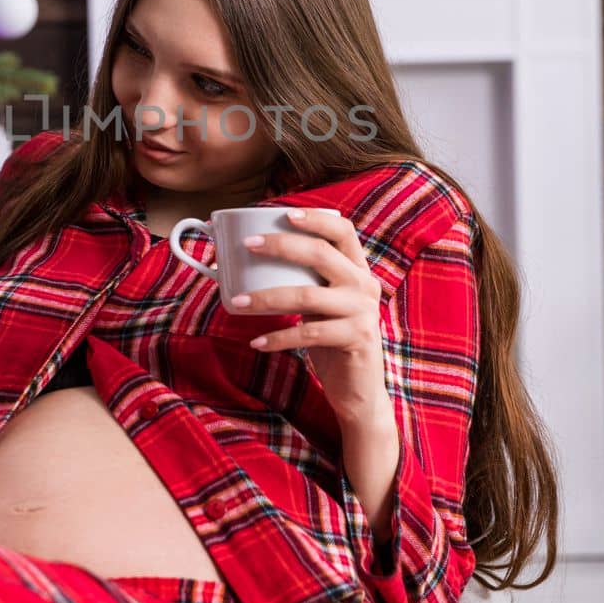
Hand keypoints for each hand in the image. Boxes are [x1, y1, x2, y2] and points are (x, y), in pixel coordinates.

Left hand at [236, 208, 391, 425]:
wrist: (359, 389)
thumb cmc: (331, 339)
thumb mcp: (322, 304)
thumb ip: (304, 281)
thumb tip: (250, 259)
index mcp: (358, 270)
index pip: (343, 231)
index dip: (314, 218)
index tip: (283, 213)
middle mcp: (364, 285)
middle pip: (321, 254)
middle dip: (281, 245)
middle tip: (248, 245)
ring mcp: (363, 312)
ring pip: (307, 296)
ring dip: (267, 298)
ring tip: (238, 302)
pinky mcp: (356, 339)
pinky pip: (308, 333)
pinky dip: (278, 337)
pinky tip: (257, 341)